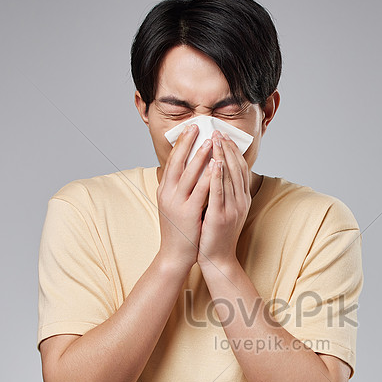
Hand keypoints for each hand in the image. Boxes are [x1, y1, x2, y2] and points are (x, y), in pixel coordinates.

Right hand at [155, 124, 212, 269]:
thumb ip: (179, 187)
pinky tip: (217, 166)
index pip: (172, 161)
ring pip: (189, 174)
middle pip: (177, 162)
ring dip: (200, 156)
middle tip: (198, 126)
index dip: (181, 144)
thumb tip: (189, 168)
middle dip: (189, 143)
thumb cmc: (179, 229)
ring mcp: (177, 203)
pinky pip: (201, 191)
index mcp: (164, 190)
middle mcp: (167, 194)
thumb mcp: (174, 204)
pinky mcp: (188, 214)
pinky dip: (208, 177)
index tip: (191, 128)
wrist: (174, 255)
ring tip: (210, 141)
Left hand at [197, 131, 252, 271]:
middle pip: (236, 169)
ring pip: (229, 177)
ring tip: (215, 140)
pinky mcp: (221, 217)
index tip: (224, 136)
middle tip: (219, 131)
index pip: (240, 169)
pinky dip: (218, 176)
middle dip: (227, 148)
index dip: (233, 151)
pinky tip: (214, 163)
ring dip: (223, 156)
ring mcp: (232, 209)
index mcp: (242, 199)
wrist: (218, 259)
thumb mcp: (224, 209)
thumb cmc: (216, 235)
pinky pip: (219, 192)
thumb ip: (223, 192)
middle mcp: (241, 201)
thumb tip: (216, 172)